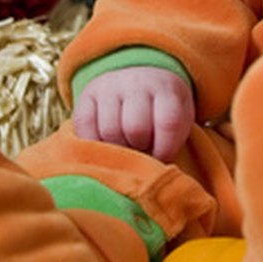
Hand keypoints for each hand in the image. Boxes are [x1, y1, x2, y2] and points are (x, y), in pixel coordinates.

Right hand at [73, 66, 194, 161]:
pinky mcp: (86, 95)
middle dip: (139, 149)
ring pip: (109, 131)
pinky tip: (105, 145)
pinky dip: (93, 145)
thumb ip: (170, 145)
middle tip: (140, 152)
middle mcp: (137, 83)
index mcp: (166, 89)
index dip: (165, 149)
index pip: (168, 122)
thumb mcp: (177, 122)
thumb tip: (153, 179)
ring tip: (124, 148)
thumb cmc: (161, 114)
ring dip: (116, 150)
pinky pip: (85, 127)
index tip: (161, 158)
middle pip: (136, 127)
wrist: (139, 82)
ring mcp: (110, 87)